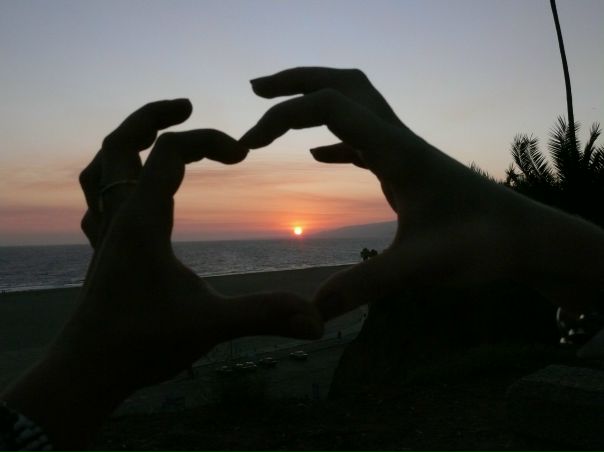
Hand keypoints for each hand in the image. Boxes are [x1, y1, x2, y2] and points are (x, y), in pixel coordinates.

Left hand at [3, 99, 322, 450]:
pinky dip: (113, 178)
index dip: (207, 140)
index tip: (242, 155)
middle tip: (186, 106)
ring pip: (101, 168)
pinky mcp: (102, 250)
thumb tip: (316, 321)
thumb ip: (264, 315)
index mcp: (143, 221)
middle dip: (152, 117)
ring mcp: (105, 232)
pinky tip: (133, 189)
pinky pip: (97, 198)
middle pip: (120, 144)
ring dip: (127, 143)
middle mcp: (118, 217)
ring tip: (157, 136)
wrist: (87, 374)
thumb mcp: (210, 326)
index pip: (168, 152)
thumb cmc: (141, 346)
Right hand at [241, 67, 603, 319]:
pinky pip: (364, 140)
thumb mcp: (422, 268)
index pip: (328, 105)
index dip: (281, 116)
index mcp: (395, 150)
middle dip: (295, 80)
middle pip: (342, 84)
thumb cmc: (484, 246)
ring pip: (355, 106)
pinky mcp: (407, 169)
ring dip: (314, 102)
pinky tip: (317, 155)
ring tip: (277, 113)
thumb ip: (365, 286)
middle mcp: (397, 140)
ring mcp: (403, 152)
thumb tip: (313, 312)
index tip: (248, 147)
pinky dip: (333, 139)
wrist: (525, 240)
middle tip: (255, 89)